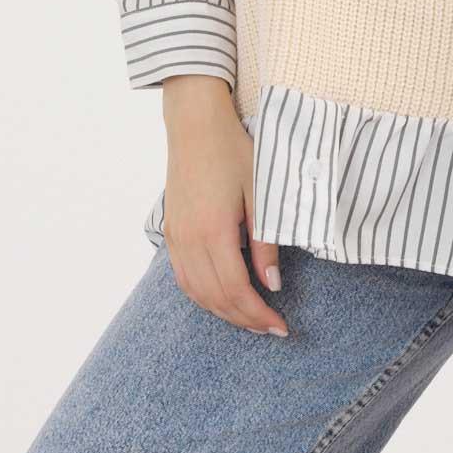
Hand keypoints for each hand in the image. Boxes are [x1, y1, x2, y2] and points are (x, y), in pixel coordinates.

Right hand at [160, 75, 289, 337]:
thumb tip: (272, 285)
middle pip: (215, 299)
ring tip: (250, 317)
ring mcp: (176, 238)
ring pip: (197, 293)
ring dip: (224, 312)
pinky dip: (204, 296)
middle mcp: (190, 241)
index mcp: (214, 232)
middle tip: (271, 328)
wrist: (195, 124)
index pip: (237, 291)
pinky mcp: (171, 232)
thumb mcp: (260, 194)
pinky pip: (184, 278)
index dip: (259, 315)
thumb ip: (264, 243)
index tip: (281, 327)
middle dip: (245, 320)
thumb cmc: (232, 151)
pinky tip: (222, 297)